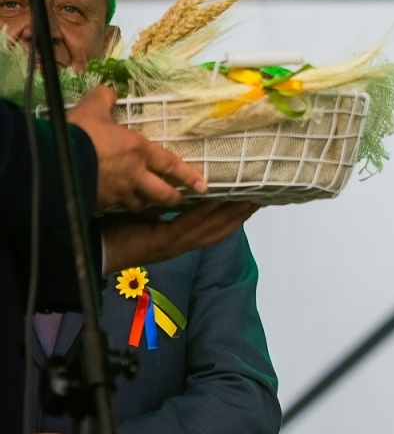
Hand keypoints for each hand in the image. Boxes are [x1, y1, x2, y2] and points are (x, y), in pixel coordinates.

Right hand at [67, 87, 206, 210]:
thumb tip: (110, 90)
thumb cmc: (79, 133)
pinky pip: (115, 208)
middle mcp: (134, 175)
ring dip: (144, 204)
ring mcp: (118, 193)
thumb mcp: (92, 109)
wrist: (53, 161)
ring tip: (146, 203)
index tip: (203, 185)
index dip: (188, 175)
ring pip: (140, 204)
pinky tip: (116, 205)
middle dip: (172, 198)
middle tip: (177, 199)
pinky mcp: (101, 204)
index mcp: (139, 151)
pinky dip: (119, 207)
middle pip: (162, 194)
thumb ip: (105, 98)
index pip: (171, 165)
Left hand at [102, 201, 257, 270]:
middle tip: (262, 196)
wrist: (91, 248)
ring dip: (232, 213)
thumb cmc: (110, 232)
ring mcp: (173, 245)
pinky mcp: (162, 242)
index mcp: (177, 238)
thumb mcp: (141, 215)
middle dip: (242, 213)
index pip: (212, 226)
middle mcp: (181, 243)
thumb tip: (170, 185)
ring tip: (249, 197)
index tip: (252, 199)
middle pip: (220, 229)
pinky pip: (189, 225)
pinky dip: (205, 213)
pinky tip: (217, 198)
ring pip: (211, 229)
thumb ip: (158, 205)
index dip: (234, 214)